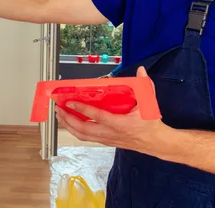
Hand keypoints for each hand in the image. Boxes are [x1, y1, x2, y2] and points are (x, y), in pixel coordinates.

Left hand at [55, 66, 170, 155]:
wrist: (156, 143)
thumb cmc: (151, 125)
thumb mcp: (149, 104)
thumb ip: (145, 86)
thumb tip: (141, 71)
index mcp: (120, 124)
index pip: (97, 116)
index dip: (82, 109)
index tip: (71, 102)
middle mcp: (111, 133)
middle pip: (83, 129)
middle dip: (68, 119)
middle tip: (59, 109)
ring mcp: (107, 139)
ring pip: (83, 136)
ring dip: (69, 126)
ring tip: (60, 116)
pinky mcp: (106, 141)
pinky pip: (87, 138)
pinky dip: (76, 131)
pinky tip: (71, 124)